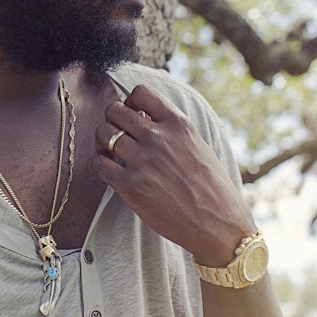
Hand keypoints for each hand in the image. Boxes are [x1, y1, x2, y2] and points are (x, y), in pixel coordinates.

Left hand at [88, 85, 255, 265]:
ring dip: (101, 143)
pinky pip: (97, 164)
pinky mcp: (130, 186)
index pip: (141, 92)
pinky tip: (109, 173)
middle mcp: (158, 137)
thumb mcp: (198, 146)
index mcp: (178, 124)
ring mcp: (142, 160)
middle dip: (111, 121)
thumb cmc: (212, 187)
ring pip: (102, 134)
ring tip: (110, 155)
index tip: (132, 116)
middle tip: (117, 136)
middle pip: (114, 111)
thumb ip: (172, 130)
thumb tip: (143, 117)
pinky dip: (98, 165)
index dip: (129, 102)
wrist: (219, 224)